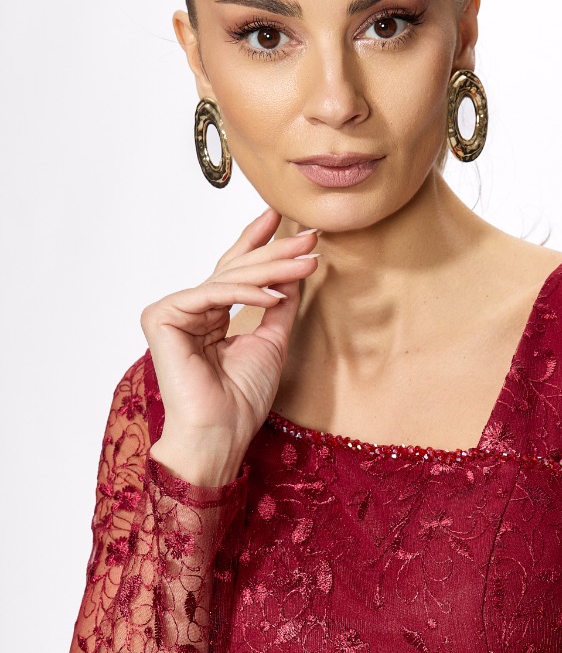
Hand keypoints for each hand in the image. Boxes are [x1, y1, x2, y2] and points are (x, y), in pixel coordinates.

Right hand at [141, 207, 320, 458]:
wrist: (221, 432)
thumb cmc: (242, 400)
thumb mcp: (272, 342)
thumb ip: (279, 305)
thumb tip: (293, 270)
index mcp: (209, 317)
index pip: (235, 273)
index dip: (258, 245)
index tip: (283, 220)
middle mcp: (189, 311)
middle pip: (235, 271)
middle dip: (274, 251)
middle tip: (309, 236)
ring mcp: (173, 312)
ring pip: (228, 279)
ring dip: (271, 269)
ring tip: (306, 261)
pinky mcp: (162, 316)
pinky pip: (212, 294)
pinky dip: (246, 294)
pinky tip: (275, 295)